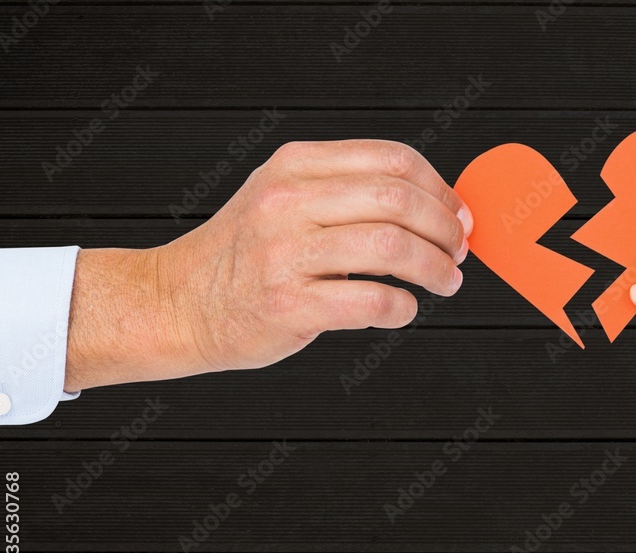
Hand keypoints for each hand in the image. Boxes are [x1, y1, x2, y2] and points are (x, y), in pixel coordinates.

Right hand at [65, 140, 472, 390]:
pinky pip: (371, 301)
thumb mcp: (283, 197)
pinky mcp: (287, 303)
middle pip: (398, 200)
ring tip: (445, 281)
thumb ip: (345, 192)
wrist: (177, 302)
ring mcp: (284, 252)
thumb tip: (431, 206)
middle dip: (445, 228)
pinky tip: (402, 309)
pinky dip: (402, 307)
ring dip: (435, 268)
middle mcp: (288, 201)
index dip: (439, 188)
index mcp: (295, 166)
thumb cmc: (242, 256)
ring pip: (391, 248)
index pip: (391, 160)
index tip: (457, 214)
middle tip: (459, 251)